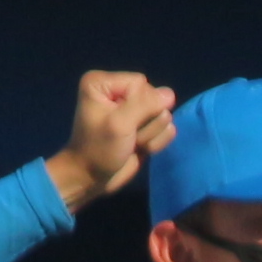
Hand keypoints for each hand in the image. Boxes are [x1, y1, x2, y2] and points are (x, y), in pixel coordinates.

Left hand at [48, 70, 179, 209]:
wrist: (92, 179)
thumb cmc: (99, 150)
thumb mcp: (119, 125)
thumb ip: (145, 106)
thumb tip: (170, 94)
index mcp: (103, 83)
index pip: (141, 83)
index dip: (140, 106)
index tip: (124, 124)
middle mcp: (117, 91)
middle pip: (153, 98)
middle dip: (146, 123)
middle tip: (128, 137)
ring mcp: (132, 109)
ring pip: (162, 114)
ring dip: (150, 134)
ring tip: (131, 144)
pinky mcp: (143, 125)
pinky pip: (165, 127)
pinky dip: (155, 142)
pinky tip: (139, 148)